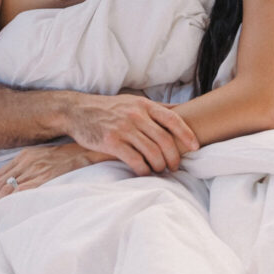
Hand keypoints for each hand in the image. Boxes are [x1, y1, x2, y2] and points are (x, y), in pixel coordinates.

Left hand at [0, 143, 94, 208]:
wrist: (84, 152)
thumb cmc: (66, 158)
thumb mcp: (43, 155)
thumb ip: (30, 165)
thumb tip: (18, 183)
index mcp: (25, 155)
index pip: (0, 174)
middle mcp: (27, 162)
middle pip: (1, 182)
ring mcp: (35, 170)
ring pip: (8, 188)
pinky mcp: (44, 178)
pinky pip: (22, 192)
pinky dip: (12, 202)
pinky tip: (10, 211)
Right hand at [64, 93, 198, 175]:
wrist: (78, 111)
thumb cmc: (109, 108)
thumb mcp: (133, 101)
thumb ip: (157, 108)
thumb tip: (184, 110)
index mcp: (144, 105)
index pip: (172, 119)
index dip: (187, 134)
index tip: (195, 147)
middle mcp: (136, 115)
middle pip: (164, 140)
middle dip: (173, 157)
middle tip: (175, 167)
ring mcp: (123, 128)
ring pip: (151, 152)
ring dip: (159, 165)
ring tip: (160, 170)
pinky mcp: (111, 142)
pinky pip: (135, 160)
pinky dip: (143, 169)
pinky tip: (144, 172)